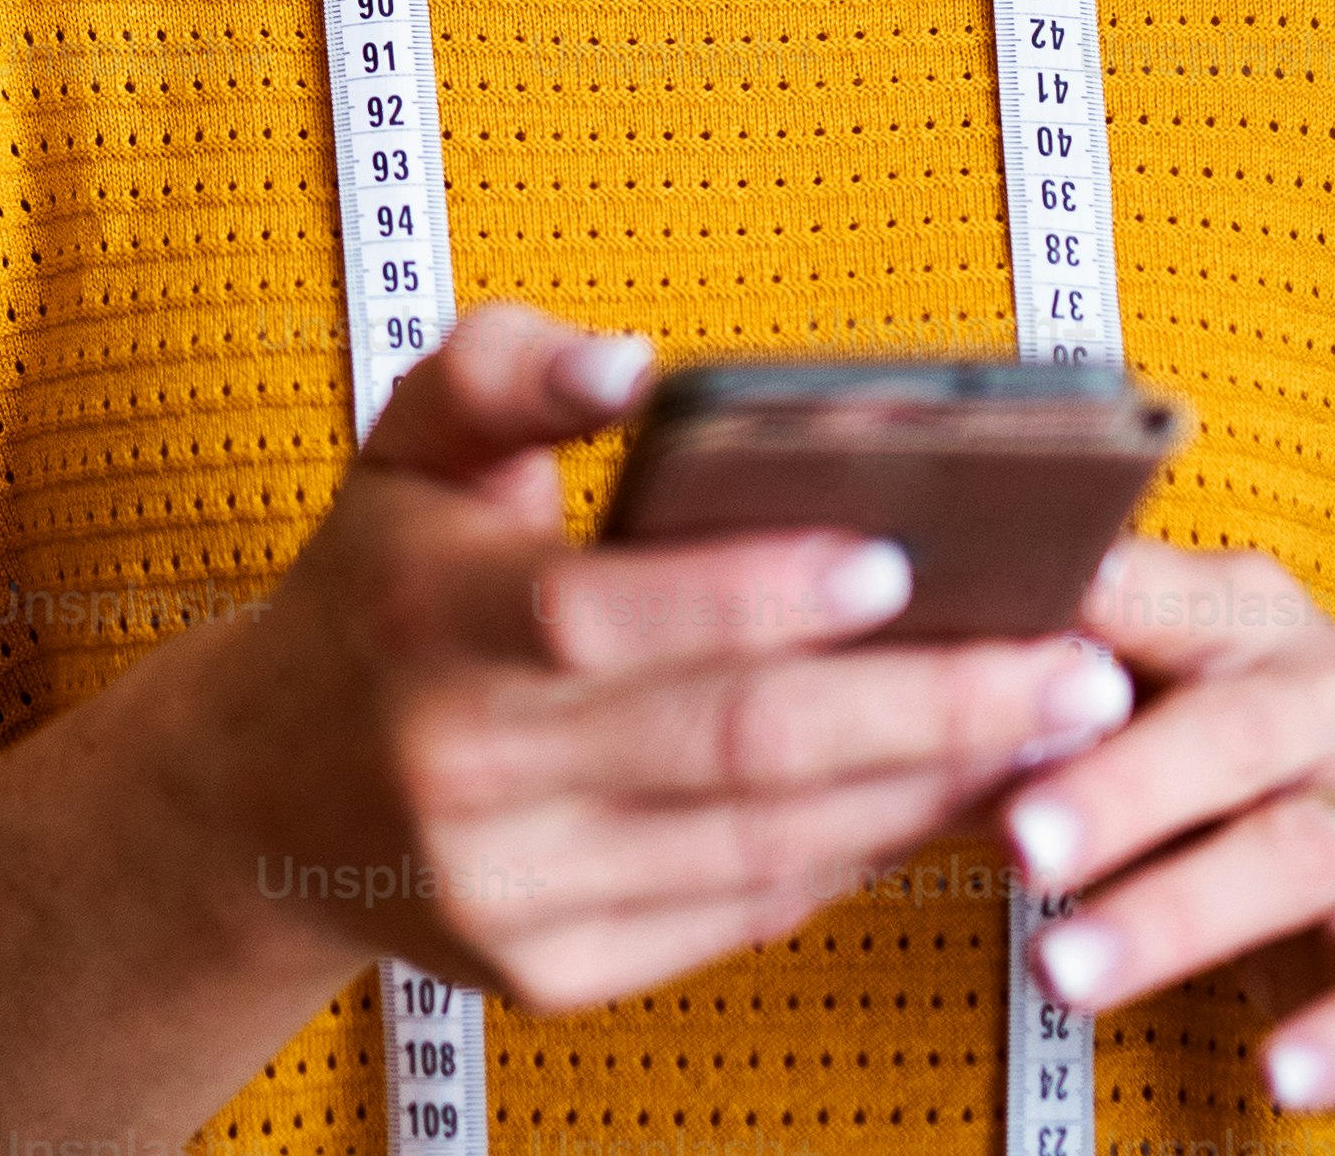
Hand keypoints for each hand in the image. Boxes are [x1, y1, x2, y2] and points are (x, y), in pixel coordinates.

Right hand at [196, 307, 1141, 1013]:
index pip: (596, 611)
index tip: (898, 556)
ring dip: (929, 785)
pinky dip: (862, 851)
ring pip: (761, 843)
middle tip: (1069, 662)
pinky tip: (946, 792)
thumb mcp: (404, 444)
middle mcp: (456, 767)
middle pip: (726, 744)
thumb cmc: (376, 590)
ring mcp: (506, 887)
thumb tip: (634, 363)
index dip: (750, 590)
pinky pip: (744, 911)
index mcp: (421, 616)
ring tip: (1049, 724)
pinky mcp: (551, 971)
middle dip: (925, 704)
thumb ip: (513, 368)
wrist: (264, 798)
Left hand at [1005, 540, 1334, 1141]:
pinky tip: (1279, 1076)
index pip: (1163, 598)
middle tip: (1019, 841)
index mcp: (1250, 619)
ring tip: (1065, 971)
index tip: (998, 631)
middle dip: (1117, 791)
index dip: (1087, 612)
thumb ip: (1060, 681)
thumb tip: (905, 662)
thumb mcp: (1157, 706)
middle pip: (1228, 734)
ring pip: (1291, 858)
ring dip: (1172, 918)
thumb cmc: (1234, 772)